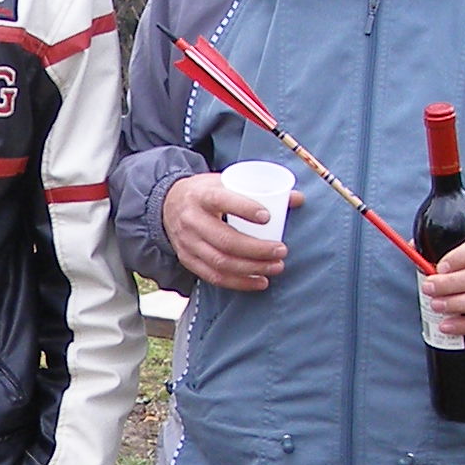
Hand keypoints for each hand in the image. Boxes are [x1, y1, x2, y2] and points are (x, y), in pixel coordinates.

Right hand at [161, 170, 293, 292]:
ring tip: (276, 267)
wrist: (168, 204)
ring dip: (252, 268)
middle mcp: (191, 220)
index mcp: (202, 195)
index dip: (245, 209)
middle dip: (257, 250)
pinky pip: (213, 277)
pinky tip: (259, 282)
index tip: (267, 217)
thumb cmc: (206, 193)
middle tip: (281, 251)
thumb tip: (297, 198)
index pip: (222, 201)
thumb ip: (259, 189)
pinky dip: (239, 283)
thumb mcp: (225, 182)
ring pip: (221, 262)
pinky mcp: (188, 259)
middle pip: (225, 240)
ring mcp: (188, 243)